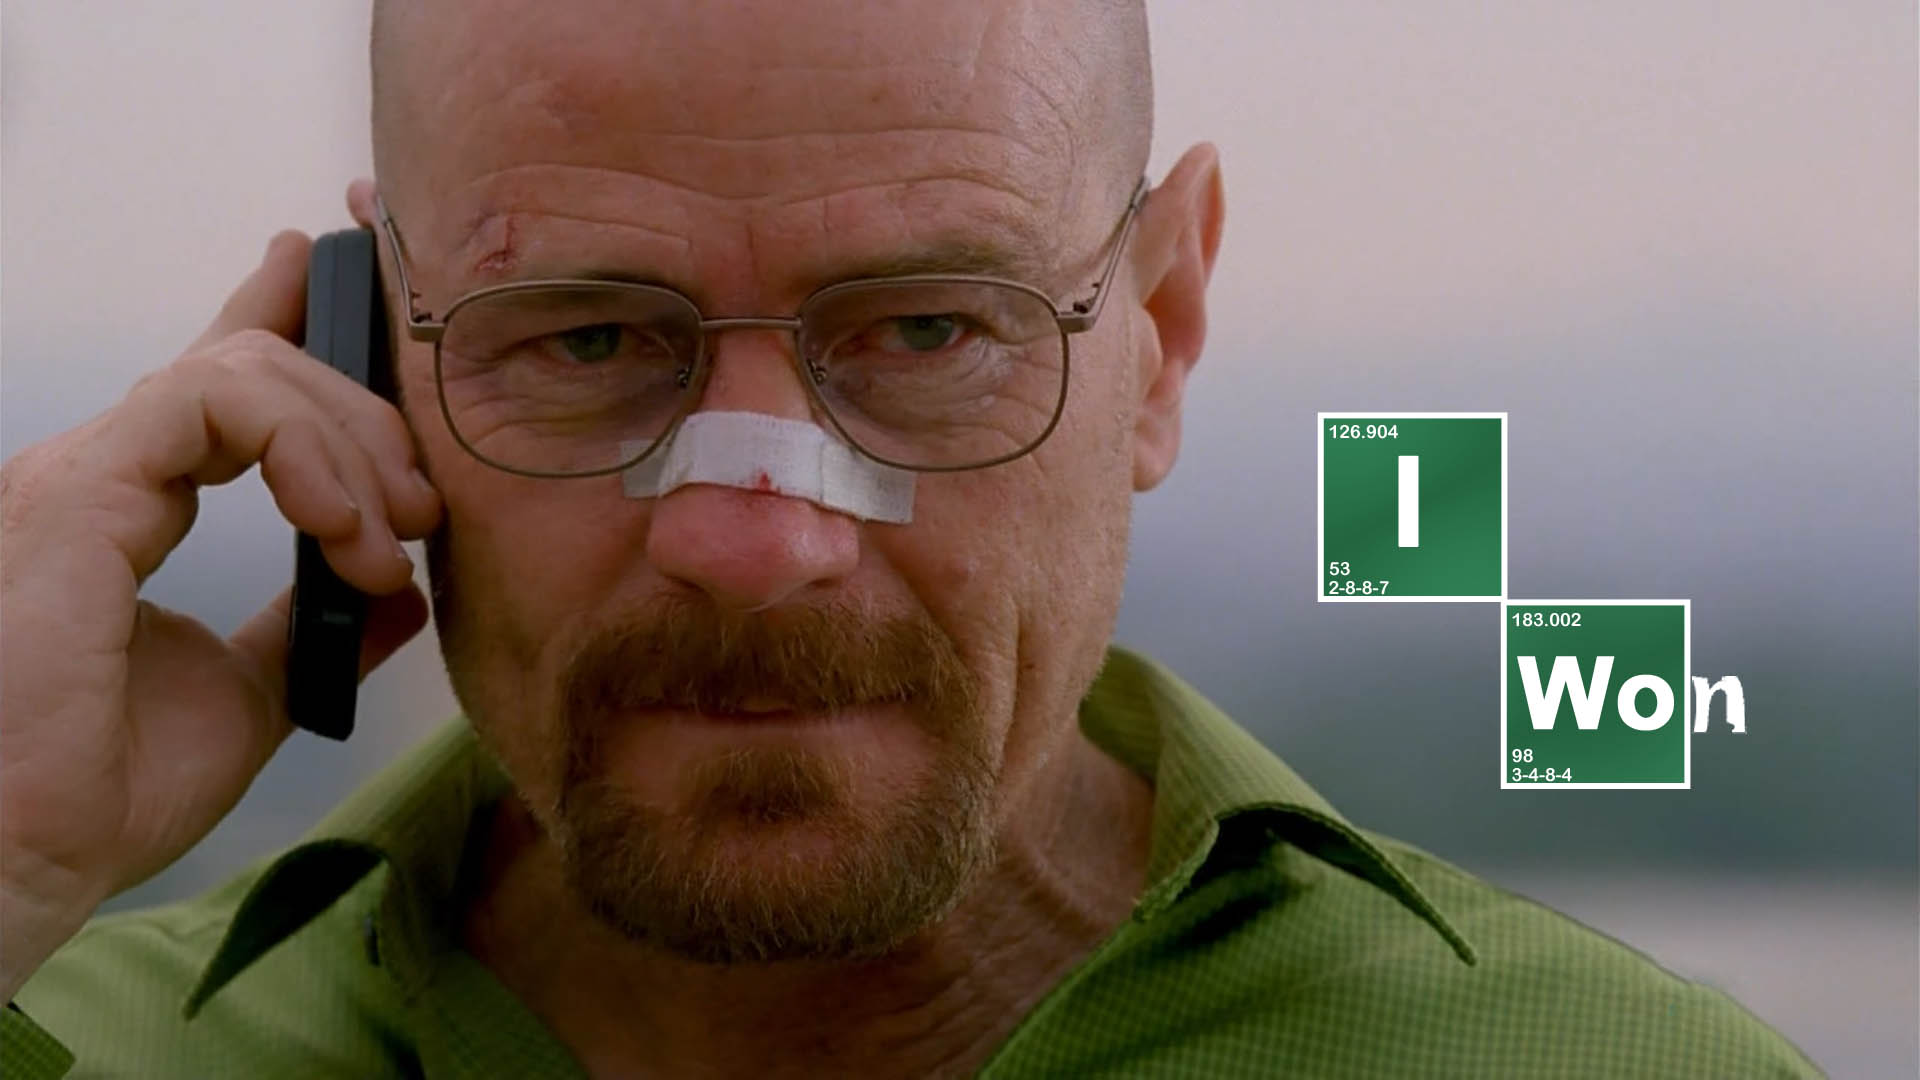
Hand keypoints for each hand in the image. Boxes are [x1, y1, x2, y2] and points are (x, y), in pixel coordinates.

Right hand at [0, 232, 441, 999]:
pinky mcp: (81, 488)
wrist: (24, 857)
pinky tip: (343, 524)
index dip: (283, 319)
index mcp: (128, 507)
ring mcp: (84, 474)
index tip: (352, 290)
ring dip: (346, 439)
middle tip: (423, 509)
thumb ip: (311, 626)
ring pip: (242, 370)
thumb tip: (397, 590)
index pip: (216, 384)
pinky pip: (211, 399)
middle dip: (364, 416)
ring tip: (390, 533)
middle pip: (251, 366)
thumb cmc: (104, 789)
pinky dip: (302, 446)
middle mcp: (102, 474)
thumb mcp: (250, 693)